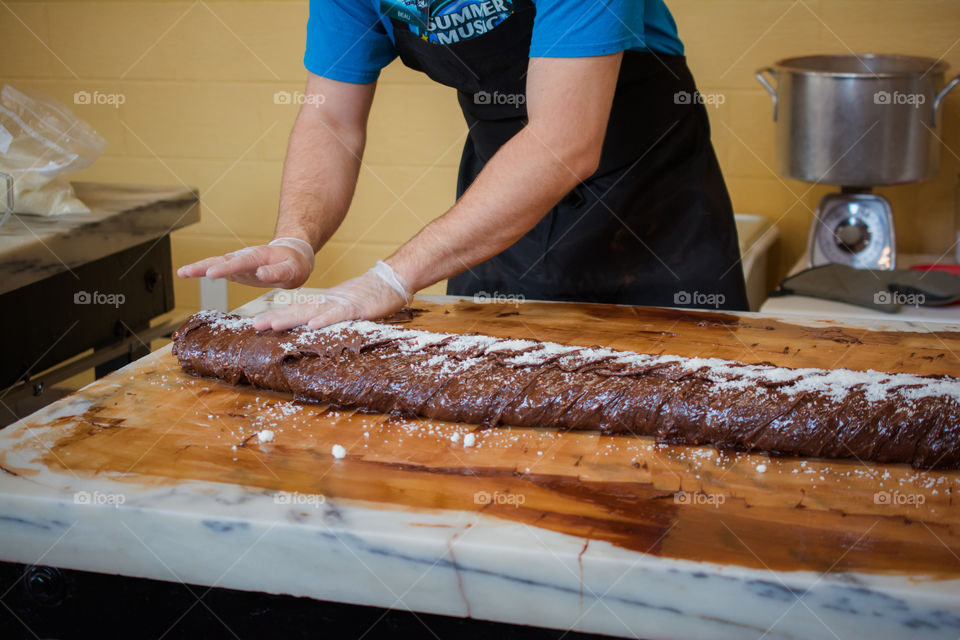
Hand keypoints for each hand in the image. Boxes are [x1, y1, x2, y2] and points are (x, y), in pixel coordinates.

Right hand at [177, 238, 314, 288]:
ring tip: (182, 272)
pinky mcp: (234, 271)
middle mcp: (245, 258)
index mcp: (259, 257)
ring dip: (199, 268)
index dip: (226, 268)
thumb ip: (278, 272)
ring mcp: (238, 264)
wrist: (292, 257)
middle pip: (222, 261)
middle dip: (205, 267)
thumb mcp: (292, 270)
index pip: (241, 262)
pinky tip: (185, 273)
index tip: (212, 274)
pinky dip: (201, 271)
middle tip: (186, 272)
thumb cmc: (294, 264)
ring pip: (216, 264)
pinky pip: (215, 269)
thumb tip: (261, 274)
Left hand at [252, 261, 411, 330]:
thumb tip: (315, 327)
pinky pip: (339, 314)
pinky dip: (326, 319)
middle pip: (298, 310)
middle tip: (254, 325)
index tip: (258, 323)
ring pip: (313, 311)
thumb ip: (332, 316)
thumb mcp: (347, 307)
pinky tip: (313, 325)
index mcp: (325, 302)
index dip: (278, 316)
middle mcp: (329, 301)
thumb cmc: (372, 295)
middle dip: (276, 318)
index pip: (297, 310)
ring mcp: (342, 303)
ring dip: (293, 318)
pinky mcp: (357, 307)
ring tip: (273, 324)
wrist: (392, 279)